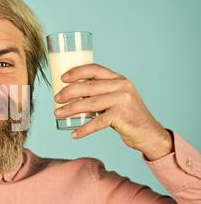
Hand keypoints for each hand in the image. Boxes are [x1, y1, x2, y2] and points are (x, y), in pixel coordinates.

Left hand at [54, 64, 173, 160]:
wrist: (148, 133)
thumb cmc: (126, 116)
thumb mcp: (115, 99)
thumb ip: (99, 94)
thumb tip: (71, 94)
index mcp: (118, 79)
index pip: (95, 69)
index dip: (77, 72)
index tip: (62, 78)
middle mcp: (121, 86)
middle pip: (88, 87)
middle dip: (68, 92)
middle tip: (56, 99)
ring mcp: (122, 100)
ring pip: (89, 104)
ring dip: (70, 109)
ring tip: (58, 114)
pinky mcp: (121, 116)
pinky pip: (97, 122)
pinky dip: (84, 129)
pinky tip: (74, 134)